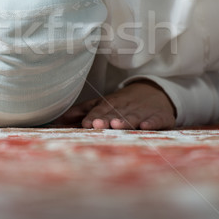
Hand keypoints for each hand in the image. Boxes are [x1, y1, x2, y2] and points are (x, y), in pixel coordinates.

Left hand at [55, 81, 175, 129]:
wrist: (156, 93)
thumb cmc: (122, 104)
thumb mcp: (102, 104)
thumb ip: (82, 111)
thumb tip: (57, 119)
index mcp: (111, 104)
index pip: (100, 110)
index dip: (93, 116)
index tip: (87, 124)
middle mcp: (126, 107)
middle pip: (116, 113)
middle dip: (107, 119)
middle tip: (98, 125)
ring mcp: (144, 111)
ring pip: (133, 116)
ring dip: (125, 121)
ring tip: (117, 126)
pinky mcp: (160, 116)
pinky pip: (156, 119)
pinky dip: (152, 122)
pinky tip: (145, 126)